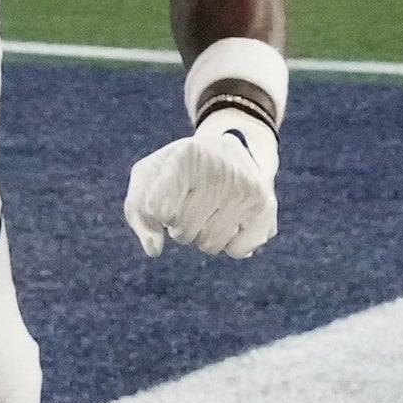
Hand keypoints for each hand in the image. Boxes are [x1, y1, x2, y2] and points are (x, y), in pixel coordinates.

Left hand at [125, 106, 279, 259]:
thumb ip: (137, 211)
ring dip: (202, 234)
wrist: (226, 151)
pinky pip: (236, 251)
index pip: (156, 210)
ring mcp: (246, 188)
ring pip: (208, 245)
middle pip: (182, 232)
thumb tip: (154, 250)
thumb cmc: (178, 168)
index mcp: (186, 155)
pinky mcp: (265, 206)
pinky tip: (231, 220)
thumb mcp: (149, 176)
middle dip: (180, 224)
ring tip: (210, 208)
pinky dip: (229, 244)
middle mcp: (220, 169)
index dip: (156, 211)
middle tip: (192, 199)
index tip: (165, 192)